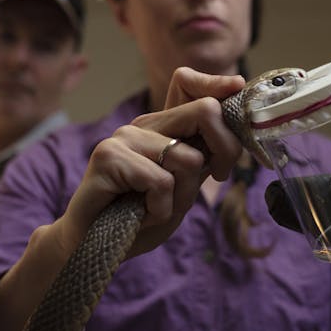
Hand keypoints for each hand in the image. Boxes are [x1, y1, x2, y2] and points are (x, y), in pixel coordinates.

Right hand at [57, 68, 244, 257]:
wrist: (94, 248)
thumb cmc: (140, 220)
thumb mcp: (184, 187)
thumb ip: (205, 158)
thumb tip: (237, 133)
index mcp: (160, 127)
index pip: (186, 82)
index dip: (216, 83)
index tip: (236, 86)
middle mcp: (142, 126)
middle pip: (205, 111)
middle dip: (226, 150)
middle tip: (219, 177)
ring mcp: (124, 138)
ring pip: (190, 158)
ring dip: (182, 198)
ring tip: (155, 209)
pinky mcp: (108, 157)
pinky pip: (161, 182)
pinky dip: (159, 210)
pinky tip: (139, 216)